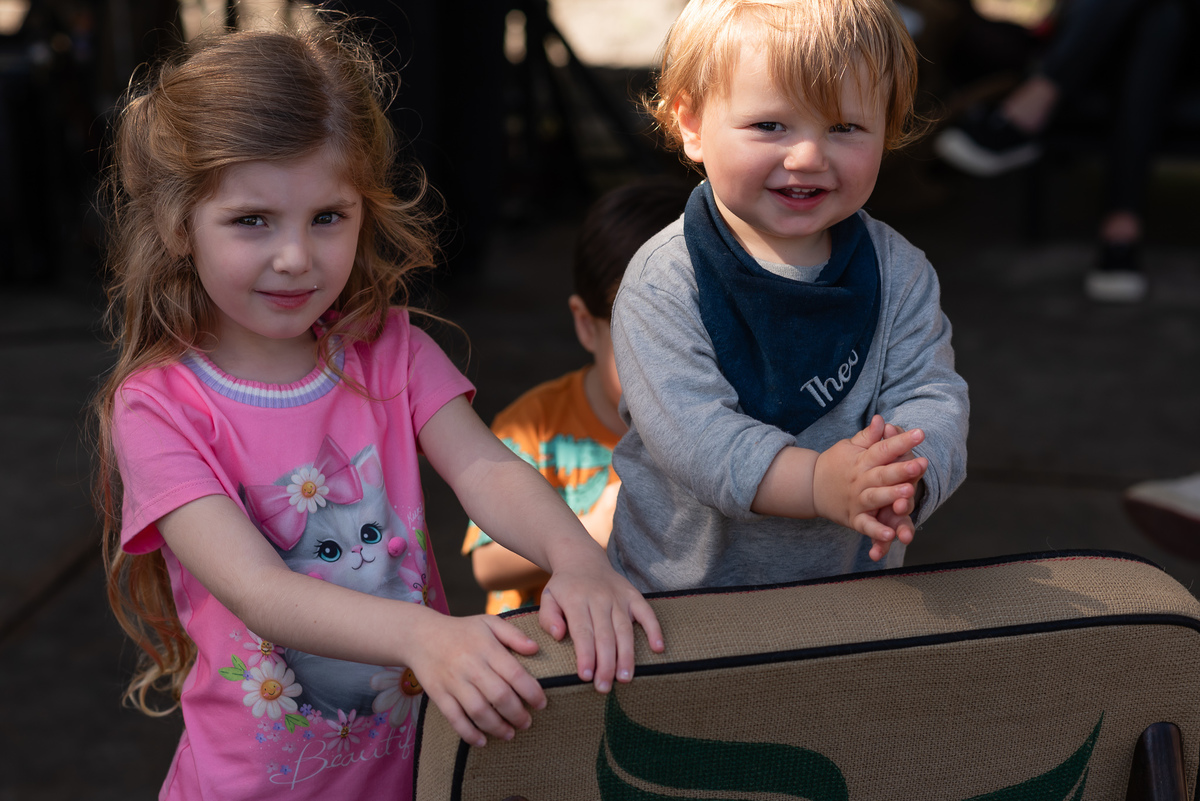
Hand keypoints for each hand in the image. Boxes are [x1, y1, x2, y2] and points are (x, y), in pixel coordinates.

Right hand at [406, 614, 544, 746]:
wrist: (420, 635)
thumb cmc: (461, 630)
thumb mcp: (489, 623)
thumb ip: (514, 635)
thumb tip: (536, 649)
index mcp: (486, 648)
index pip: (514, 673)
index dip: (531, 692)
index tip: (542, 704)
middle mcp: (470, 665)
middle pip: (499, 696)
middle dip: (517, 714)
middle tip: (527, 722)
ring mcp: (453, 681)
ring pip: (478, 710)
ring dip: (497, 727)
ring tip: (509, 733)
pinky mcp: (438, 694)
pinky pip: (454, 718)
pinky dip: (469, 733)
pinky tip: (482, 741)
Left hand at [537, 547, 664, 692]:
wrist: (582, 559)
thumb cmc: (564, 587)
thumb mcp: (547, 597)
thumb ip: (548, 617)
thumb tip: (558, 635)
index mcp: (576, 600)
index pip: (582, 631)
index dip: (586, 655)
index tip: (585, 676)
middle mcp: (599, 598)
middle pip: (605, 635)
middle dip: (606, 663)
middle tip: (604, 687)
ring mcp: (618, 597)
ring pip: (625, 629)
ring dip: (626, 655)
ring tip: (625, 679)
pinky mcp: (633, 595)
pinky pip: (647, 612)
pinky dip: (654, 629)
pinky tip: (658, 649)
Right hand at [813, 415, 927, 560]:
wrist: (809, 486)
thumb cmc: (835, 464)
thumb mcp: (849, 447)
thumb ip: (868, 436)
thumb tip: (881, 419)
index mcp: (862, 460)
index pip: (883, 449)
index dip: (902, 441)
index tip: (920, 433)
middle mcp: (860, 480)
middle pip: (883, 474)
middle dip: (902, 469)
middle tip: (921, 463)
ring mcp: (857, 500)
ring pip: (876, 497)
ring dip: (892, 495)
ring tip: (908, 491)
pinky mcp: (854, 518)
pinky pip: (866, 526)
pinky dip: (876, 531)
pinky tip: (890, 534)